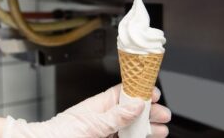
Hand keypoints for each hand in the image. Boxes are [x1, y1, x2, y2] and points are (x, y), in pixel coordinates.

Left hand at [4, 84, 170, 137]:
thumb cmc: (59, 132)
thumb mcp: (91, 123)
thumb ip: (115, 115)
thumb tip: (135, 104)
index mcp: (99, 104)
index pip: (124, 93)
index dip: (140, 92)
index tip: (154, 93)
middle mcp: (103, 115)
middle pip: (131, 110)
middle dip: (148, 112)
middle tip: (164, 115)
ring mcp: (104, 129)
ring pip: (130, 125)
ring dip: (146, 127)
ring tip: (161, 130)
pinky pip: (123, 136)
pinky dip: (135, 137)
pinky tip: (145, 137)